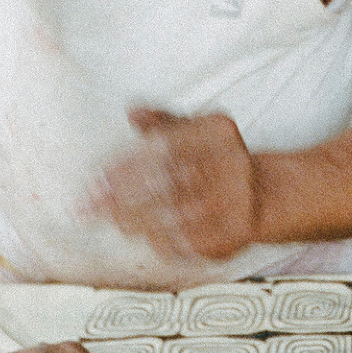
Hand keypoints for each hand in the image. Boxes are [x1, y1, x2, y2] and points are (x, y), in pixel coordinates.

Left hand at [87, 109, 259, 261]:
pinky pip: (189, 240)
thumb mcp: (194, 131)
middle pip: (166, 183)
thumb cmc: (213, 159)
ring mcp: (235, 201)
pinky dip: (160, 239)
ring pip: (174, 214)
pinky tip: (140, 236)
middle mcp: (230, 165)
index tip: (97, 178)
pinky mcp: (234, 233)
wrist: (260, 195)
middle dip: (122, 195)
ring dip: (135, 219)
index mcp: (217, 134)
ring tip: (109, 219)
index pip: (165, 149)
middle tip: (91, 205)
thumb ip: (163, 122)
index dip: (127, 164)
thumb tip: (132, 112)